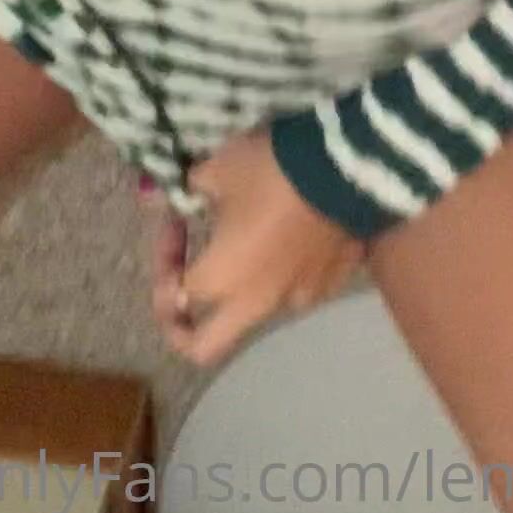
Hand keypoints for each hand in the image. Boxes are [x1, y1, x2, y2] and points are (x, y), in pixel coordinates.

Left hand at [149, 130, 364, 367]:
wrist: (347, 168)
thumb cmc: (271, 172)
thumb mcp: (218, 168)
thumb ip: (188, 188)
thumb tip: (172, 193)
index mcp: (221, 280)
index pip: (174, 292)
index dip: (166, 257)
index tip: (175, 220)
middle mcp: (257, 302)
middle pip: (206, 344)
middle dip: (185, 327)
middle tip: (185, 286)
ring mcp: (300, 297)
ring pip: (257, 309)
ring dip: (244, 283)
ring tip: (250, 236)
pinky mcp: (333, 282)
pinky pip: (298, 286)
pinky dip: (285, 268)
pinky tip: (291, 231)